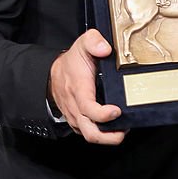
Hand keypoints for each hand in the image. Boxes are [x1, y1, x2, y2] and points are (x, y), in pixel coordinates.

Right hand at [48, 29, 125, 144]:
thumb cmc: (71, 63)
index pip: (88, 108)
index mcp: (78, 89)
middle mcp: (76, 107)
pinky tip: (114, 127)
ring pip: (90, 135)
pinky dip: (102, 134)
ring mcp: (76, 117)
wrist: (53, 74)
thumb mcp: (82, 44)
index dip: (103, 114)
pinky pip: (88, 133)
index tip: (117, 111)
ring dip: (107, 137)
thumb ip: (94, 41)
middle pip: (90, 132)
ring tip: (123, 129)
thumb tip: (105, 49)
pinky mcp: (78, 121)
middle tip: (124, 129)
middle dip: (109, 137)